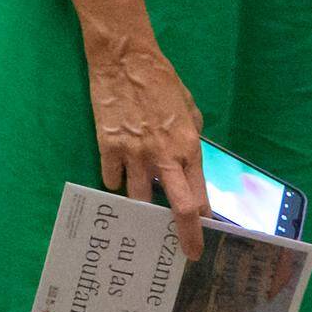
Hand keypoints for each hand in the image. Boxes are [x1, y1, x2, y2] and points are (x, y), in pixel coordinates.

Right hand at [82, 26, 208, 253]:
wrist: (125, 58)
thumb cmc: (161, 79)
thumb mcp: (189, 107)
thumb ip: (191, 134)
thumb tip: (187, 152)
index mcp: (189, 146)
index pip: (201, 195)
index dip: (203, 221)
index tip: (203, 236)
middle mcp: (165, 156)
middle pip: (180, 207)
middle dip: (186, 235)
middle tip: (187, 253)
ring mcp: (135, 154)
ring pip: (139, 199)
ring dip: (141, 206)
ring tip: (139, 212)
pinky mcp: (109, 146)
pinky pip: (112, 178)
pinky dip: (115, 181)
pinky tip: (117, 176)